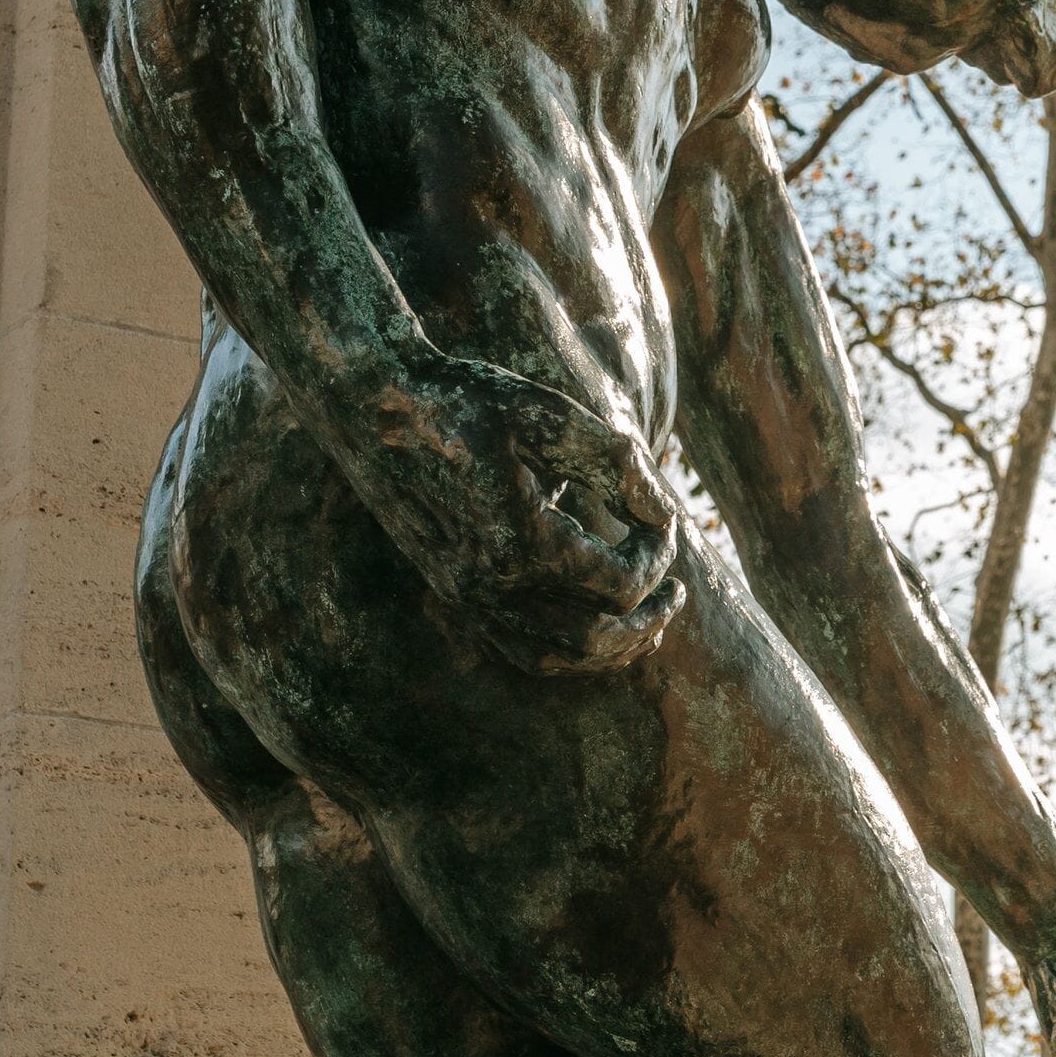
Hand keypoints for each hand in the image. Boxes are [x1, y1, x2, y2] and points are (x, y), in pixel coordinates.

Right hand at [352, 349, 685, 673]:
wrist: (377, 406)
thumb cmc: (468, 399)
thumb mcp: (549, 413)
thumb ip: (615, 462)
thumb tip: (664, 512)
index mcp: (519, 540)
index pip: (619, 581)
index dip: (658, 553)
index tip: (665, 515)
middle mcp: (489, 584)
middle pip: (593, 639)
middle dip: (647, 618)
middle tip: (678, 590)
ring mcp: (465, 596)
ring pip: (554, 657)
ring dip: (610, 647)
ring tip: (648, 618)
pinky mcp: (453, 592)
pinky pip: (518, 647)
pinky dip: (567, 649)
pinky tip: (593, 620)